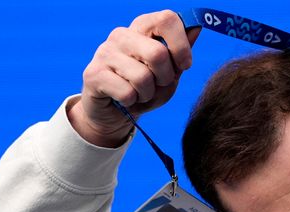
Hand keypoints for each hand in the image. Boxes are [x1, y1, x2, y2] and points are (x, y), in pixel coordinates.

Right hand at [68, 10, 200, 146]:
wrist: (114, 113)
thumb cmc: (145, 89)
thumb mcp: (169, 73)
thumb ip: (181, 52)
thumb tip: (197, 27)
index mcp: (142, 28)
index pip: (166, 19)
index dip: (181, 46)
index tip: (184, 65)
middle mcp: (122, 35)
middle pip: (158, 53)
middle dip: (165, 78)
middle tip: (158, 85)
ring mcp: (105, 52)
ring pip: (143, 77)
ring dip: (148, 94)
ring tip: (140, 94)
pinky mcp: (93, 74)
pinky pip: (127, 93)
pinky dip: (133, 102)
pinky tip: (125, 100)